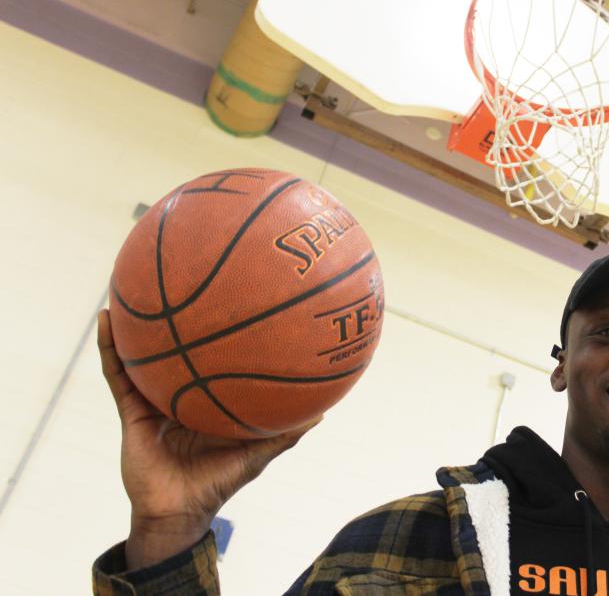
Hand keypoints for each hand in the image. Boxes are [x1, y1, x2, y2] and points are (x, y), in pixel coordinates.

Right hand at [98, 309, 319, 569]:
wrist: (176, 510)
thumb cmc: (218, 482)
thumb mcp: (255, 453)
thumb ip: (285, 433)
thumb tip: (323, 411)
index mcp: (210, 396)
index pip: (216, 357)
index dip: (221, 331)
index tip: (233, 297)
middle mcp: (183, 391)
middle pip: (181, 347)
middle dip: (181, 316)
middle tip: (185, 276)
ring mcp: (156, 397)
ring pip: (145, 352)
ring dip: (138, 321)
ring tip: (135, 284)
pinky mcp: (131, 408)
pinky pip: (118, 372)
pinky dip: (110, 347)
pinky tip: (106, 320)